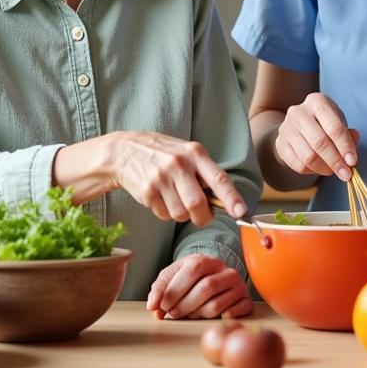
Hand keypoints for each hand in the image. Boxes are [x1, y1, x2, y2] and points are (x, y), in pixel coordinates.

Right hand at [106, 131, 246, 225]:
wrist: (124, 150)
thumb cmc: (163, 154)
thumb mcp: (186, 153)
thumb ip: (204, 174)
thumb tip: (223, 203)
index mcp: (195, 153)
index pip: (219, 178)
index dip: (232, 198)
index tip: (242, 212)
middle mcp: (179, 164)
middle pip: (198, 204)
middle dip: (202, 217)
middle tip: (201, 216)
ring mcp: (161, 178)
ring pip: (181, 214)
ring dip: (181, 214)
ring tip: (174, 198)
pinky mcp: (147, 191)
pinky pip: (164, 215)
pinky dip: (165, 213)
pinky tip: (160, 197)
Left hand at [146, 254, 252, 319]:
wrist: (215, 277)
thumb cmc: (190, 279)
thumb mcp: (173, 276)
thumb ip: (160, 288)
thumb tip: (152, 306)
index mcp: (205, 260)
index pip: (193, 271)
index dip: (175, 291)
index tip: (162, 307)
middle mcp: (224, 270)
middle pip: (206, 288)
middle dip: (184, 306)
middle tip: (172, 315)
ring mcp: (238, 285)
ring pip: (217, 305)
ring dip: (197, 315)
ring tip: (188, 314)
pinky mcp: (246, 300)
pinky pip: (235, 313)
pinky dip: (221, 318)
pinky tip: (210, 318)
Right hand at [275, 92, 358, 180]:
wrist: (296, 125)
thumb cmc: (323, 123)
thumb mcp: (338, 121)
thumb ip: (347, 134)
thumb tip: (353, 145)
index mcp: (317, 101)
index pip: (334, 127)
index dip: (345, 146)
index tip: (352, 162)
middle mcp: (299, 112)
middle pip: (320, 143)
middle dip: (335, 161)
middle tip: (346, 174)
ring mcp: (287, 128)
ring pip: (308, 156)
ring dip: (324, 168)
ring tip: (332, 171)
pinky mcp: (280, 144)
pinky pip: (297, 164)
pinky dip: (311, 171)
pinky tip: (318, 168)